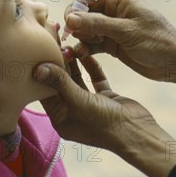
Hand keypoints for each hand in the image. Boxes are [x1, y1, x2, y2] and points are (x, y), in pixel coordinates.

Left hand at [39, 54, 159, 151]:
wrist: (138, 133)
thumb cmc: (105, 124)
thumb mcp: (79, 102)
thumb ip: (60, 83)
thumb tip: (37, 69)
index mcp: (61, 118)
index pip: (45, 92)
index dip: (41, 72)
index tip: (38, 52)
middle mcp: (73, 112)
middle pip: (60, 83)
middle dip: (57, 65)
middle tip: (52, 43)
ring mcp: (89, 105)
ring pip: (77, 79)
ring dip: (73, 64)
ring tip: (68, 45)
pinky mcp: (105, 98)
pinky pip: (94, 79)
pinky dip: (91, 66)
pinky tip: (86, 52)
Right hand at [65, 0, 175, 81]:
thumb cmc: (157, 42)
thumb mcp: (126, 31)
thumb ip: (98, 24)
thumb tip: (71, 18)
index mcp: (120, 0)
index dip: (77, 8)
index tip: (69, 22)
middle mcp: (115, 12)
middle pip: (85, 14)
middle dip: (76, 25)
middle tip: (74, 37)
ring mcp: (113, 29)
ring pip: (87, 30)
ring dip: (80, 39)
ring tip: (77, 51)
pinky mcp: (113, 45)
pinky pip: (93, 43)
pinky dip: (85, 48)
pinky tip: (80, 54)